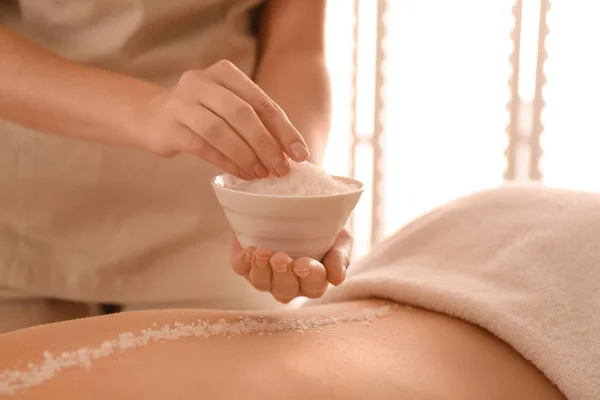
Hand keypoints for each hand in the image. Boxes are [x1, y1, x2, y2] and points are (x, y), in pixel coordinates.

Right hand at [137, 60, 309, 178]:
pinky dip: (226, 163)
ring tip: (262, 174)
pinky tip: (242, 174)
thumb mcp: (229, 108)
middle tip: (281, 168)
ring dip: (246, 156)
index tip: (300, 154)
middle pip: (242, 114)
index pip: (261, 101)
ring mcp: (182, 103)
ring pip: (220, 131)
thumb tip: (290, 153)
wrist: (152, 117)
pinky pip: (203, 147)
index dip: (283, 130)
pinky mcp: (169, 127)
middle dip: (266, 144)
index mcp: (224, 73)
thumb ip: (256, 123)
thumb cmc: (202, 114)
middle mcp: (201, 81)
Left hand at [230, 228, 352, 302]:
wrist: (297, 204)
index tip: (304, 263)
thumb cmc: (323, 227)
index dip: (309, 277)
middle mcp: (289, 283)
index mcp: (313, 280)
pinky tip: (250, 251)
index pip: (314, 286)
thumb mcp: (340, 237)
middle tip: (282, 258)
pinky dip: (244, 262)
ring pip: (261, 283)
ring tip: (262, 253)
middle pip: (285, 290)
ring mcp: (265, 276)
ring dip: (261, 270)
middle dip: (282, 275)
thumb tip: (336, 279)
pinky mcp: (245, 263)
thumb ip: (341, 256)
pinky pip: (242, 269)